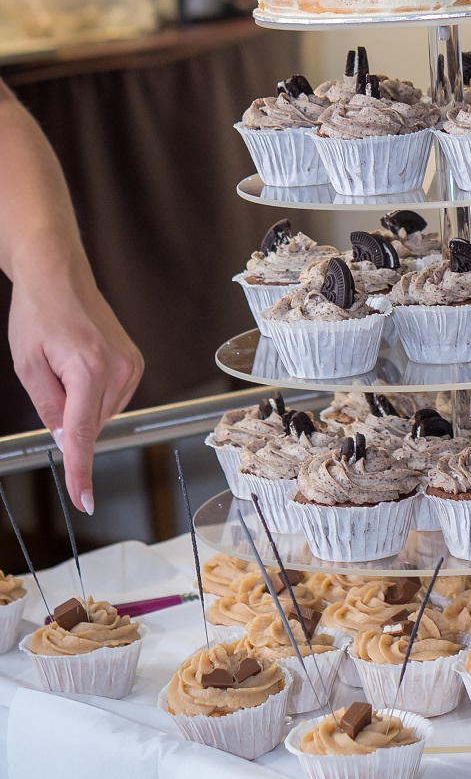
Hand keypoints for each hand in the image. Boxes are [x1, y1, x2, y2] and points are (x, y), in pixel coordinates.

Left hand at [8, 264, 142, 512]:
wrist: (58, 276)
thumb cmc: (38, 314)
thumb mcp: (28, 366)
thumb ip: (49, 409)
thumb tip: (65, 440)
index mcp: (89, 371)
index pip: (81, 436)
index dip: (80, 473)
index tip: (84, 501)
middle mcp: (118, 370)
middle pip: (89, 426)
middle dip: (67, 418)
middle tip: (50, 376)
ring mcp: (131, 367)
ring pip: (100, 415)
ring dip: (80, 406)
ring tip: (64, 366)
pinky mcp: (134, 364)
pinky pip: (111, 400)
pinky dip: (93, 396)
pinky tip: (81, 368)